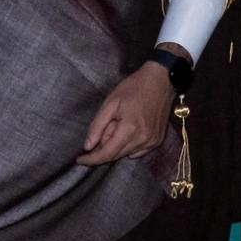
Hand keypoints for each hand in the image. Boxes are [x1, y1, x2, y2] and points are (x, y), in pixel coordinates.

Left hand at [77, 50, 179, 165]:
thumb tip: (88, 146)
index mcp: (130, 129)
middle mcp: (143, 139)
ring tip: (119, 124)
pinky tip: (129, 130)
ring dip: (116, 146)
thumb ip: (97, 126)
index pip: (107, 154)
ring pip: (126, 154)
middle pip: (116, 155)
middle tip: (104, 128)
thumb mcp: (110, 103)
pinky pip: (137, 152)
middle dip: (104, 147)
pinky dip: (128, 146)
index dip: (92, 159)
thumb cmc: (133, 88)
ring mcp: (152, 142)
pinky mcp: (158, 141)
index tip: (80, 159)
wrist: (161, 80)